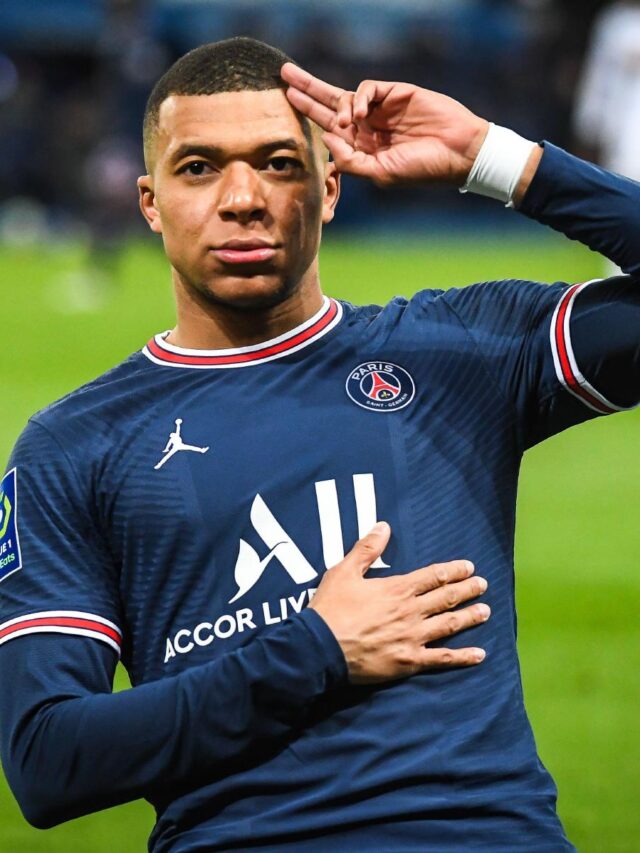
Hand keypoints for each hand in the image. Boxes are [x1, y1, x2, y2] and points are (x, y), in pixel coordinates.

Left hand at [282, 63, 488, 186]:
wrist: (456, 153)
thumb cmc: (421, 169)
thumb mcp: (380, 174)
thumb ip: (351, 160)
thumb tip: (327, 138)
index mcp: (361, 147)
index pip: (328, 127)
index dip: (308, 114)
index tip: (289, 102)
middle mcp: (367, 126)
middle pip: (328, 103)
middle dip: (306, 89)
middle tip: (283, 74)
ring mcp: (380, 109)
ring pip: (345, 94)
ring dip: (336, 103)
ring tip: (346, 120)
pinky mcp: (395, 93)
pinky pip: (367, 88)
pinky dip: (360, 98)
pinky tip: (360, 114)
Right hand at [309, 522, 489, 683]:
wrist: (320, 647)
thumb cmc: (330, 609)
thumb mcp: (344, 571)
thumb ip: (366, 549)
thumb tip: (384, 526)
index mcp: (397, 589)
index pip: (433, 576)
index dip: (453, 570)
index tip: (469, 567)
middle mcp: (411, 611)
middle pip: (446, 598)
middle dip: (467, 590)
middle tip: (483, 585)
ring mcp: (413, 637)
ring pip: (450, 624)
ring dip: (470, 617)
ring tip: (486, 611)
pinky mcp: (409, 661)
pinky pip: (442, 659)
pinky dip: (463, 657)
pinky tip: (479, 655)